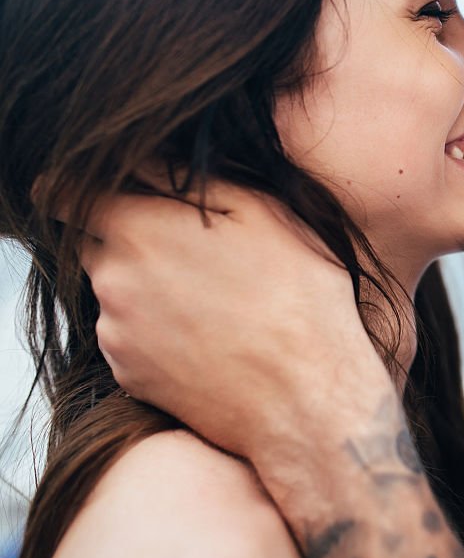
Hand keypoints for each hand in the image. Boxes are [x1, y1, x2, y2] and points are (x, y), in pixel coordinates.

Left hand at [77, 184, 392, 457]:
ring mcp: (116, 333)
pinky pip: (130, 336)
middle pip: (96, 242)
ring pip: (116, 291)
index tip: (112, 191)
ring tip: (218, 301)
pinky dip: (158, 331)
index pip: (63, 191)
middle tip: (198, 251)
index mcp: (136, 228)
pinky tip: (210, 337)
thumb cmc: (298, 298)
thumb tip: (141, 157)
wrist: (306, 399)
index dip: (81, 186)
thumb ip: (190, 176)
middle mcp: (110, 279)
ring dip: (150, 287)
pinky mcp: (130, 376)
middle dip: (132, 238)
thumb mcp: (262, 211)